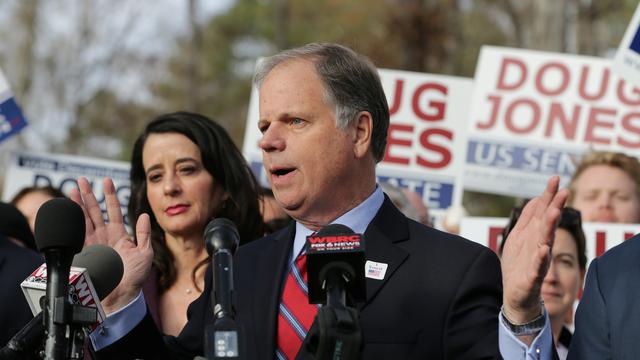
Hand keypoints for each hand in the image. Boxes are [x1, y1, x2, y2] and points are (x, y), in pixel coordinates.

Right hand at [69, 177, 153, 313]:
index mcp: (120, 235)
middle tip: (82, 179)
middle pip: (94, 211)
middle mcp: (104, 237)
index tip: (106, 181)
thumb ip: (144, 234)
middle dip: (88, 195)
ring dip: (78, 204)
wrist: (120, 296)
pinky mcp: (83, 252)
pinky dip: (72, 221)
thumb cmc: (134, 277)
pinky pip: (76, 233)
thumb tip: (144, 215)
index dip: (109, 196)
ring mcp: (92, 244)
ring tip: (73, 189)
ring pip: (83, 219)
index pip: (113, 210)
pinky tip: (68, 209)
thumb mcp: (145, 254)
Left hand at [501, 176, 567, 323]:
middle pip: (548, 223)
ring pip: (545, 241)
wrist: (517, 296)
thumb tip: (537, 197)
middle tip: (564, 191)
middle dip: (555, 207)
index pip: (543, 212)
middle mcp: (540, 245)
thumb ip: (528, 219)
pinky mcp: (532, 277)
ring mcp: (538, 260)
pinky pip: (538, 267)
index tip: (555, 179)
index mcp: (534, 235)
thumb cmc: (520, 264)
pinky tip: (544, 250)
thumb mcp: (520, 237)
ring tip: (554, 212)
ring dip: (550, 227)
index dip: (549, 196)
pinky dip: (540, 258)